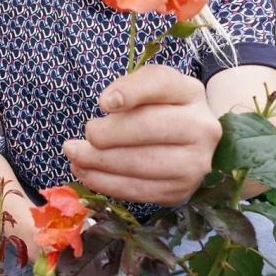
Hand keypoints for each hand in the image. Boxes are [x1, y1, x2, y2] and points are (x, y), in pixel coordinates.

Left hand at [62, 64, 221, 205]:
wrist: (186, 142)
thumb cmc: (158, 108)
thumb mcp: (146, 86)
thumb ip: (129, 86)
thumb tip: (109, 104)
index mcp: (190, 92)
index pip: (161, 84)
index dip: (130, 92)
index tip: (102, 103)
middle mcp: (201, 128)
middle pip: (150, 127)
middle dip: (107, 134)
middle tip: (76, 139)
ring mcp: (195, 163)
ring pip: (143, 164)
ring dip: (100, 163)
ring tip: (75, 157)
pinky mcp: (181, 190)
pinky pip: (140, 190)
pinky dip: (108, 184)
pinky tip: (87, 174)